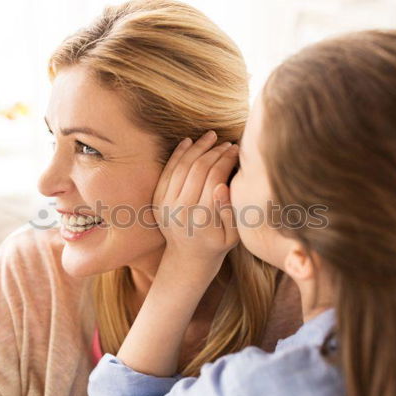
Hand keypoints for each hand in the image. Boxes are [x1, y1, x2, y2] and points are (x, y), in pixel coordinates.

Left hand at [152, 130, 239, 264]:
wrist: (187, 259)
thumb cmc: (217, 245)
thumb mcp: (232, 236)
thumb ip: (229, 211)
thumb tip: (222, 185)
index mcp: (202, 217)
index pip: (215, 177)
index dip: (227, 159)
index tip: (237, 150)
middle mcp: (180, 209)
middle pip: (198, 168)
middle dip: (215, 151)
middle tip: (228, 143)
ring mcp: (166, 204)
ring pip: (182, 166)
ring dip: (197, 147)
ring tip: (211, 136)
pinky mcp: (157, 200)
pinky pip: (168, 171)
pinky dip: (178, 154)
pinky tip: (189, 141)